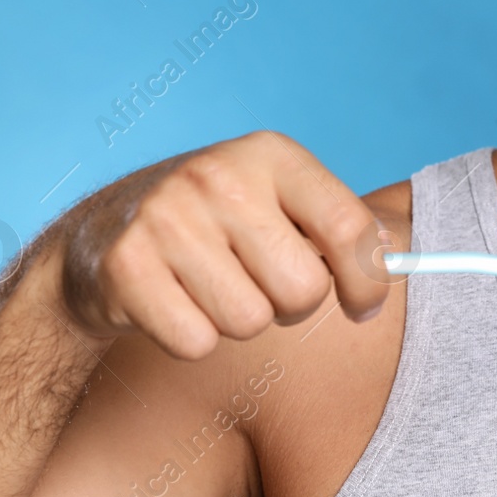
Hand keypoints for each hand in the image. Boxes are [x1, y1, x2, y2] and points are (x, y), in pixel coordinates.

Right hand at [55, 131, 390, 358]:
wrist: (99, 234)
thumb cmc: (214, 223)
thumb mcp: (277, 200)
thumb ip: (336, 225)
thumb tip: (397, 260)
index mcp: (270, 153)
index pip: (348, 227)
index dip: (368, 281)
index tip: (364, 305)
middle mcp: (219, 176)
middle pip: (303, 290)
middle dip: (289, 304)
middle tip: (259, 284)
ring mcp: (167, 218)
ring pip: (250, 323)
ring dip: (237, 321)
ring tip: (211, 287)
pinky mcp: (125, 265)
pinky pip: (196, 342)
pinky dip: (191, 338)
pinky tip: (173, 302)